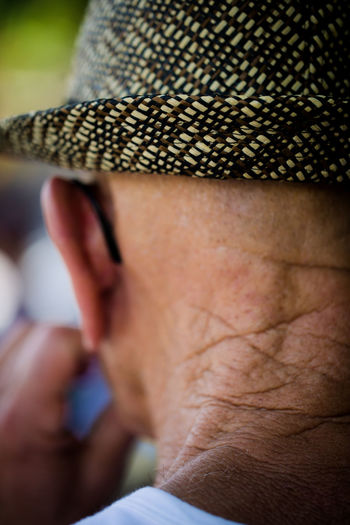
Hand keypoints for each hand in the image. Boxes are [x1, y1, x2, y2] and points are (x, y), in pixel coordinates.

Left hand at [0, 323, 133, 524]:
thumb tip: (145, 374)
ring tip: (72, 376)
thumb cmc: (50, 511)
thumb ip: (121, 424)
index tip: (109, 361)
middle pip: (40, 332)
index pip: (57, 343)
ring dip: (53, 346)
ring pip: (23, 333)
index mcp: (22, 419)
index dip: (91, 341)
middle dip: (75, 344)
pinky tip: (50, 379)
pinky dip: (34, 352)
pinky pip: (10, 347)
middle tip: (94, 371)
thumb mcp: (97, 477)